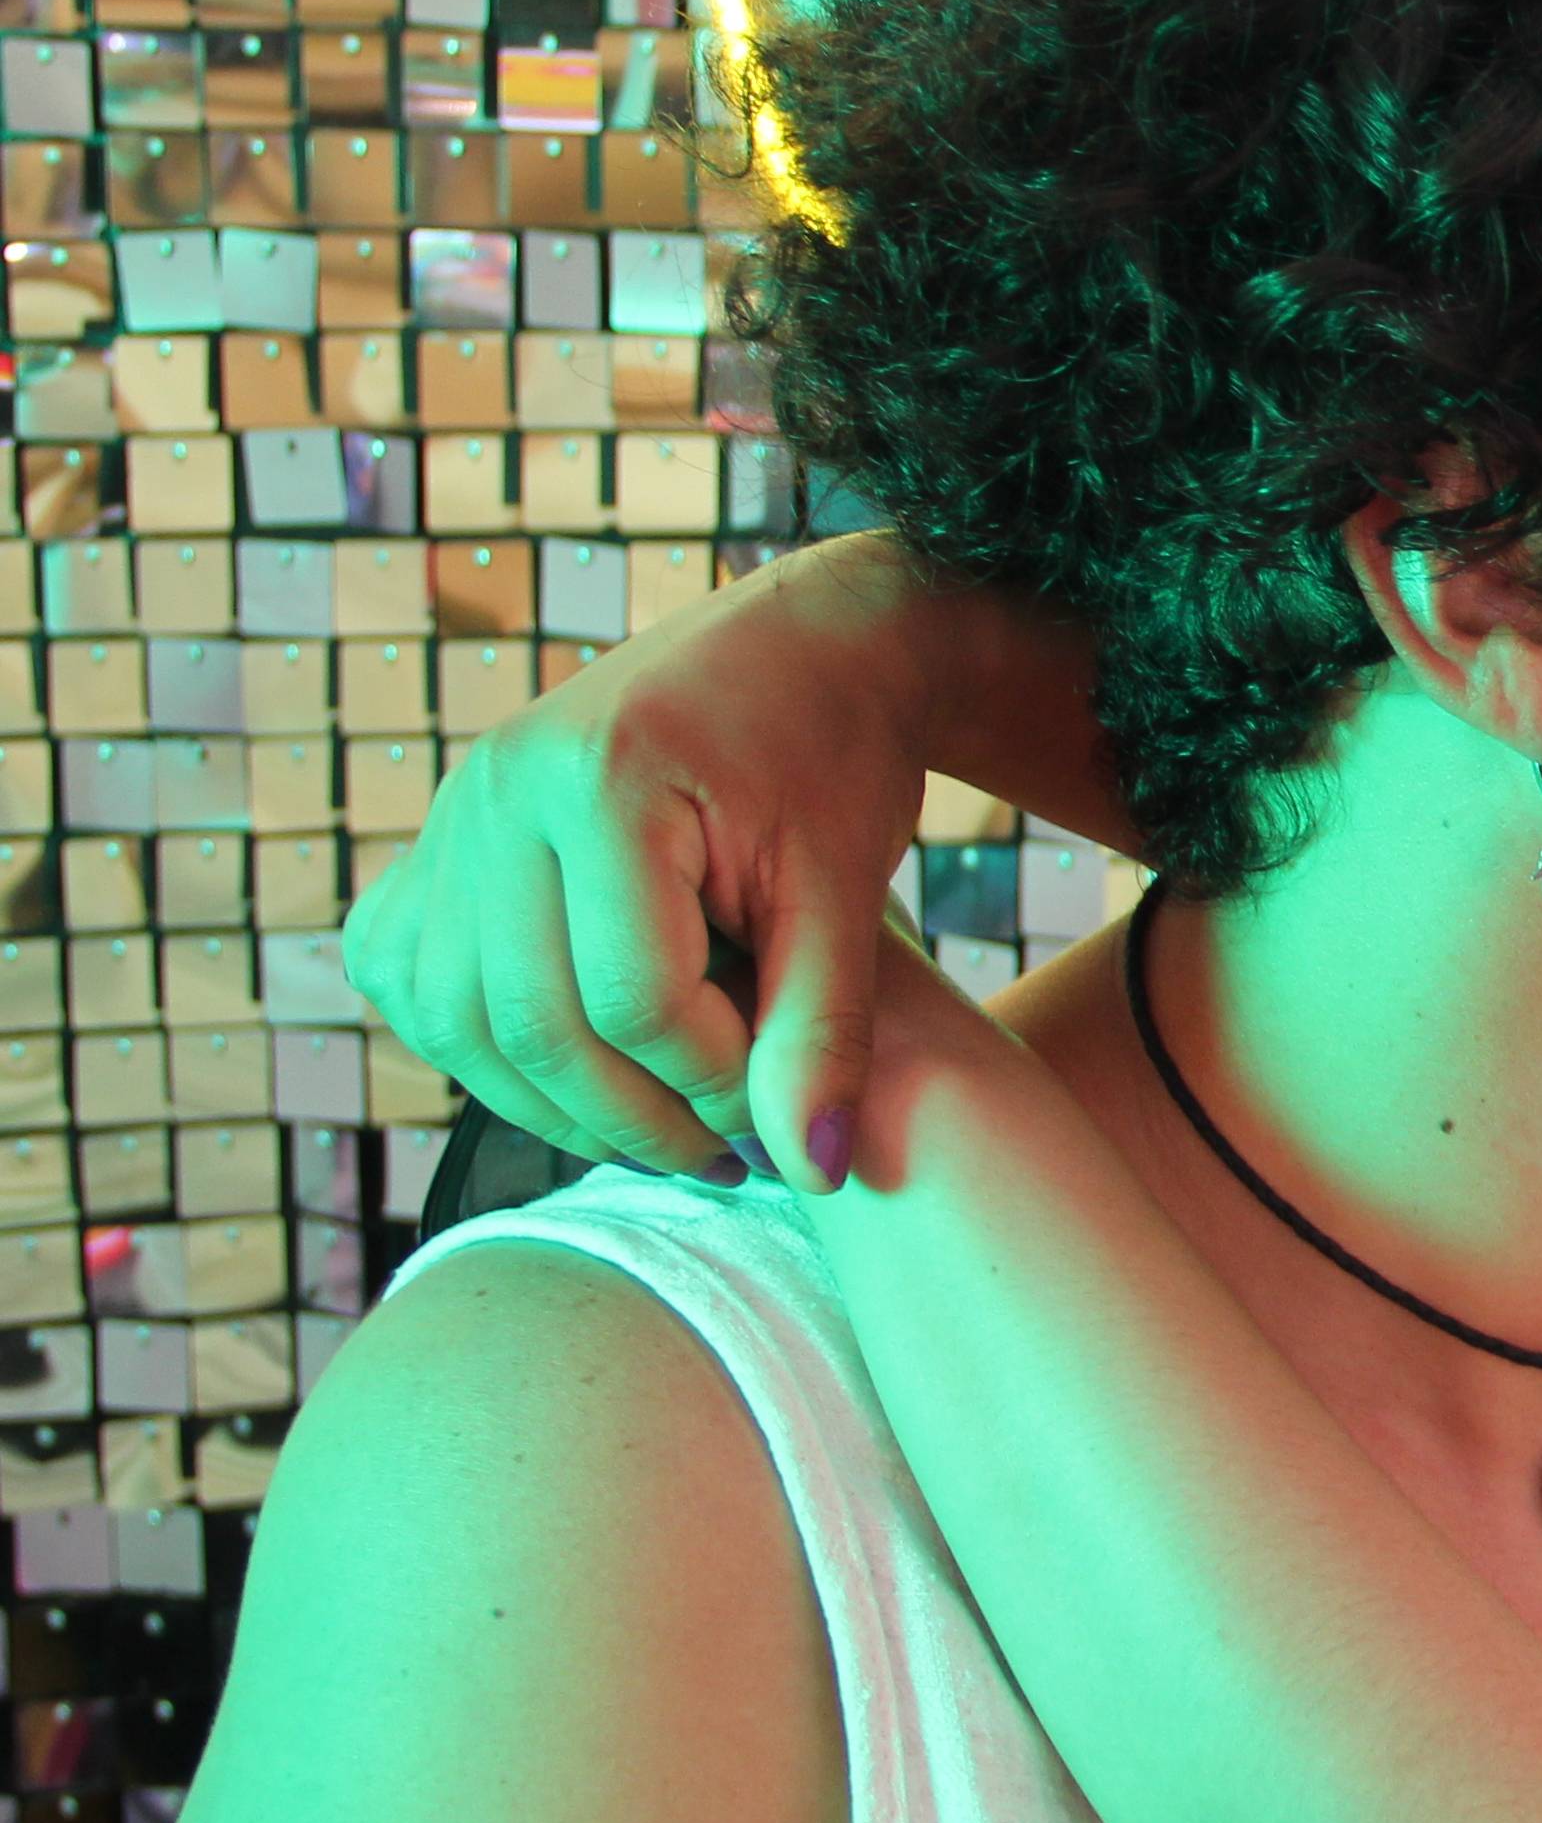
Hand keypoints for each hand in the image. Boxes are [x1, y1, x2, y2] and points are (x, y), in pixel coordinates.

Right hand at [346, 539, 954, 1193]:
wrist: (799, 651)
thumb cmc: (834, 759)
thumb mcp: (845, 891)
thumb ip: (823, 1030)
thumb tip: (809, 1171)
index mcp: (601, 780)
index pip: (632, 999)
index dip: (709, 1085)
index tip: (779, 1121)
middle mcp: (497, 791)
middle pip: (533, 1022)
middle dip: (633, 1118)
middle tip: (723, 1157)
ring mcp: (452, 815)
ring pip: (457, 1021)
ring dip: (554, 1105)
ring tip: (662, 1131)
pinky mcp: (436, 844)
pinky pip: (414, 982)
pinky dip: (481, 1047)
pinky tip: (575, 1069)